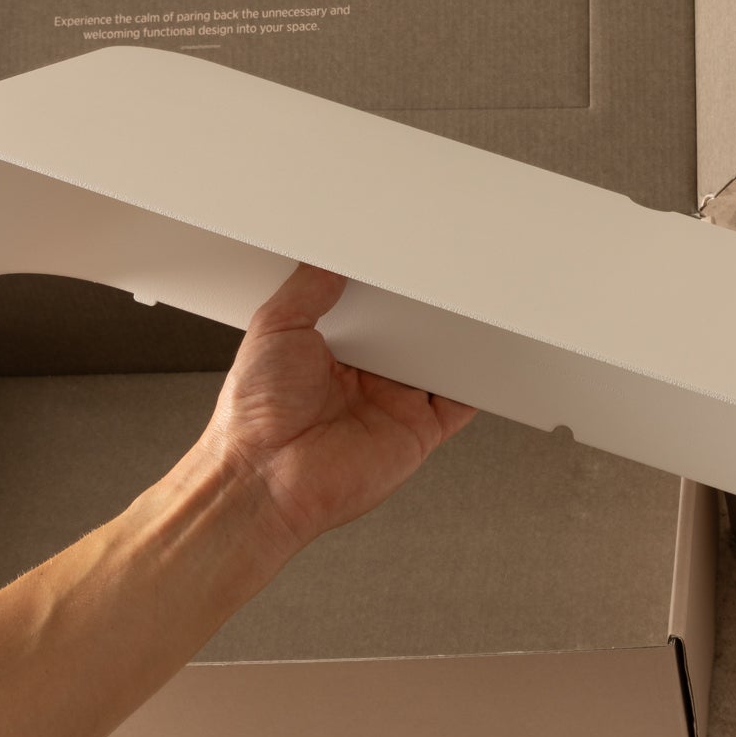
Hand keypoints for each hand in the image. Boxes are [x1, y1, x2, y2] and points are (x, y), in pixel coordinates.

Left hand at [199, 263, 477, 558]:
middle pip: (413, 334)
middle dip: (428, 308)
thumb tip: (329, 257)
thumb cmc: (252, 418)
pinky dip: (476, 383)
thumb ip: (308, 289)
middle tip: (441, 276)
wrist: (265, 479)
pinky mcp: (419, 432)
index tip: (404, 261)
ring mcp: (395, 406)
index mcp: (334, 353)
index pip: (376, 310)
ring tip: (471, 303)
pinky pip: (460, 403)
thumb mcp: (273, 328)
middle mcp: (367, 380)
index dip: (391, 288)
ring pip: (441, 363)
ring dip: (456, 340)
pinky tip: (483, 357)